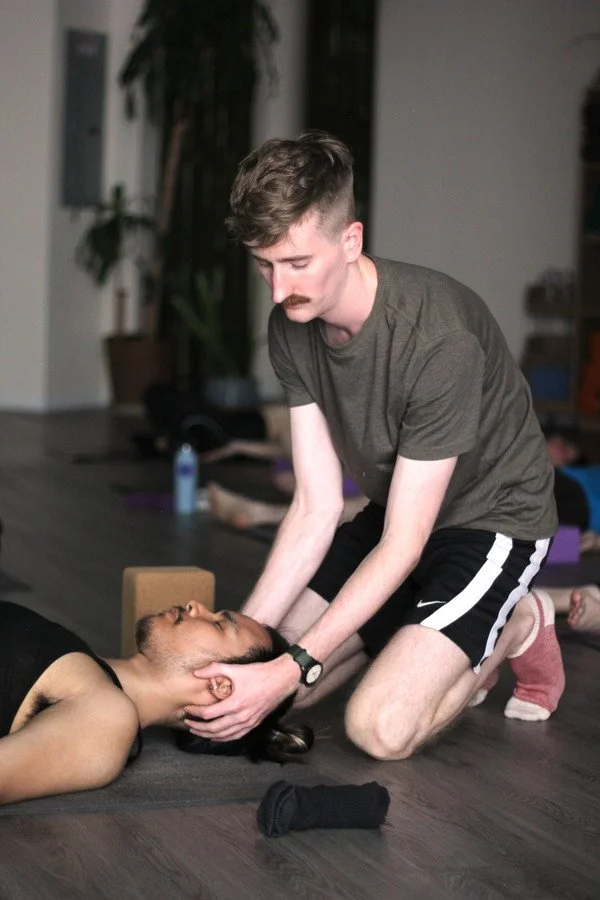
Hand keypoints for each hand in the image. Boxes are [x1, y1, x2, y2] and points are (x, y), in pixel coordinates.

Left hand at [183, 655, 299, 741]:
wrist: (282, 679)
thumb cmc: (259, 673)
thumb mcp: (236, 669)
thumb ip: (214, 669)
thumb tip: (197, 672)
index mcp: (234, 704)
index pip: (208, 714)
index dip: (195, 712)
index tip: (187, 708)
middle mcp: (240, 717)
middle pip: (213, 729)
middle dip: (198, 728)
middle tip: (188, 723)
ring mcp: (248, 723)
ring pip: (224, 736)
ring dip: (208, 735)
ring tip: (198, 731)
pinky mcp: (254, 724)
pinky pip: (235, 736)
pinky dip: (223, 738)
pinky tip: (217, 736)